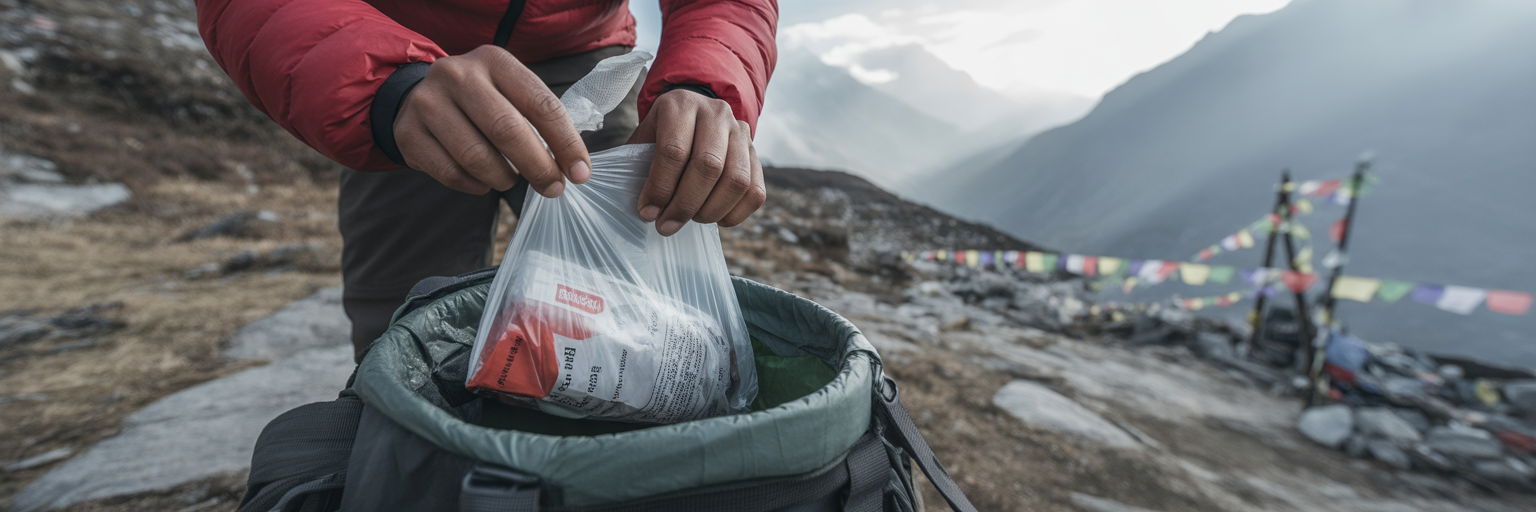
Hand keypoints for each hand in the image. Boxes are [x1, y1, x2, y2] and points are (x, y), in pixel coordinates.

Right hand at [393, 45, 589, 196]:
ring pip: (478, 157)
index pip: (541, 104)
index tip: (581, 172)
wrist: (417, 96)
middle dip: (539, 167)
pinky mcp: (408, 133)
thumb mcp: (508, 91)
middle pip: (508, 130)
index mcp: (494, 60)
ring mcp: (428, 102)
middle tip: (553, 187)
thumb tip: (574, 165)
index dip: (566, 143)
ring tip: (510, 179)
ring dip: (504, 179)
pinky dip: (475, 186)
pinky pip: (452, 174)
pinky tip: (482, 181)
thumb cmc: (480, 101)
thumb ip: (538, 118)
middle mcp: (458, 75)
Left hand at [628, 89, 764, 235]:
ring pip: (737, 180)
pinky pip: (756, 191)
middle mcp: (717, 114)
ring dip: (711, 210)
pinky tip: (716, 219)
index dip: (660, 188)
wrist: (696, 111)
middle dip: (685, 204)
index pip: (674, 151)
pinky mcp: (756, 153)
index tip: (647, 213)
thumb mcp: (645, 137)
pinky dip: (736, 213)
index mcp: (681, 105)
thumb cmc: (663, 132)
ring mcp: (742, 133)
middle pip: (708, 166)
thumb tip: (636, 205)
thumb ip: (638, 163)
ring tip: (690, 220)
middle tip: (666, 225)